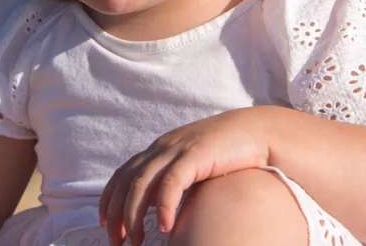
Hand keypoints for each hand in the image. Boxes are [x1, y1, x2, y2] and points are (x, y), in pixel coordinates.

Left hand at [98, 107, 273, 245]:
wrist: (258, 131)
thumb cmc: (229, 153)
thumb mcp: (194, 166)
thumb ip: (176, 180)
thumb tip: (161, 208)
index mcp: (160, 150)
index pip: (123, 175)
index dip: (110, 200)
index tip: (107, 225)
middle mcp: (163, 147)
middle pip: (126, 182)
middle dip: (117, 214)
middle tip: (116, 242)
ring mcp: (177, 149)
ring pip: (141, 184)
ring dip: (134, 216)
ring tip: (136, 241)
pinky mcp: (195, 154)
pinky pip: (171, 182)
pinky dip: (162, 205)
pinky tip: (164, 226)